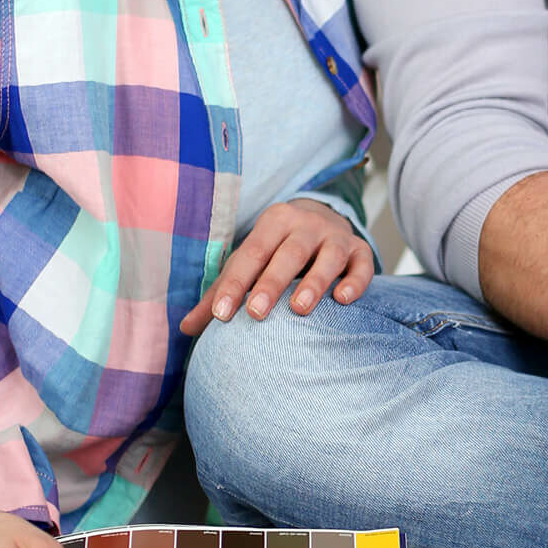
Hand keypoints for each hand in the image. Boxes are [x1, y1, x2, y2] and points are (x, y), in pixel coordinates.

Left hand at [181, 198, 375, 335]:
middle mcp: (307, 225)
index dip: (236, 284)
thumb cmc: (276, 249)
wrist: (323, 219)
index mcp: (274, 222)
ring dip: (315, 282)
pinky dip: (356, 281)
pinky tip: (343, 300)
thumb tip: (185, 328)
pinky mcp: (360, 251)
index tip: (221, 314)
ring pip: (328, 256)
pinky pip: (362, 265)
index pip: (252, 253)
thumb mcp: (249, 261)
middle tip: (256, 313)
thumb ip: (220, 293)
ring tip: (300, 309)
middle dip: (272, 282)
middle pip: (289, 252)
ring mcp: (337, 237)